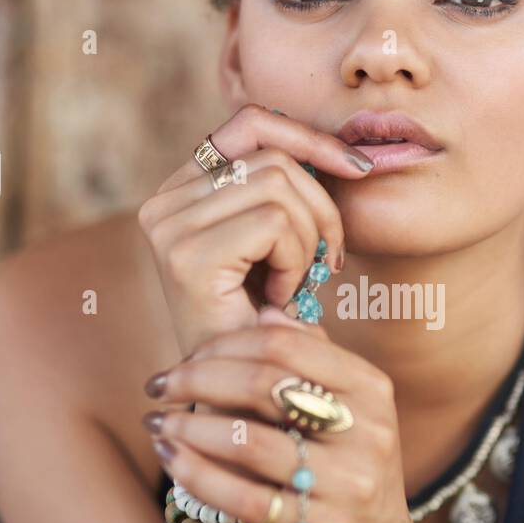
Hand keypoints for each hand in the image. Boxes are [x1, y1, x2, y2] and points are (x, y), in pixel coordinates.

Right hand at [137, 103, 374, 358]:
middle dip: (322, 208)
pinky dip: (298, 263)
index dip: (309, 137)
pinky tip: (282, 299)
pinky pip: (276, 222)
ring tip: (294, 286)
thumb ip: (290, 189)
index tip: (360, 168)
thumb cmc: (267, 322)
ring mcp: (167, 226)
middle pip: (275, 157)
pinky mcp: (186, 255)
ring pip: (281, 186)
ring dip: (309, 241)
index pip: (251, 124)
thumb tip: (351, 151)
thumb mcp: (279, 244)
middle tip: (329, 262)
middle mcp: (163, 202)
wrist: (243, 398)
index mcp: (180, 190)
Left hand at [143, 310, 428, 522]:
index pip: (286, 343)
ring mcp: (347, 484)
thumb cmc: (350, 475)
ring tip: (157, 424)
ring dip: (187, 427)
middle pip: (264, 383)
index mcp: (372, 390)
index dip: (224, 344)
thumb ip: (314, 361)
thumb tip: (265, 313)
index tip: (186, 356)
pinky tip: (171, 460)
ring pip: (246, 441)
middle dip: (196, 379)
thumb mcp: (351, 413)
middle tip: (158, 386)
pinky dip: (196, 475)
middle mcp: (367, 432)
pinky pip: (241, 497)